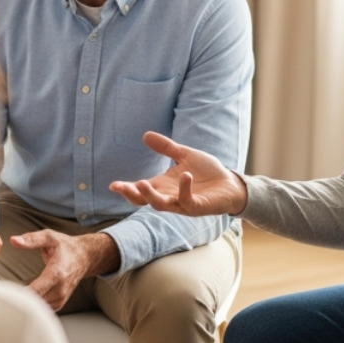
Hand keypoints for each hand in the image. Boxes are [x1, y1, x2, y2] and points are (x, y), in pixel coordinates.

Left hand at [10, 229, 117, 311]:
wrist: (84, 257)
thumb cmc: (66, 247)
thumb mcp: (49, 237)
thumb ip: (31, 239)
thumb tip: (14, 240)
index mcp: (57, 273)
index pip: (35, 291)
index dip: (19, 294)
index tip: (5, 293)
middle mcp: (60, 289)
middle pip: (35, 302)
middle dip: (18, 300)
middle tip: (2, 295)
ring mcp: (61, 298)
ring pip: (38, 309)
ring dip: (24, 305)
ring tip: (11, 297)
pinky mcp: (59, 303)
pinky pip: (43, 310)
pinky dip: (32, 307)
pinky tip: (24, 299)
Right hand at [108, 132, 246, 216]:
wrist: (231, 183)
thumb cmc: (207, 172)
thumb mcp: (184, 155)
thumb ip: (166, 148)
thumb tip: (145, 135)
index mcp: (164, 186)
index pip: (141, 191)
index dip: (127, 189)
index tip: (112, 185)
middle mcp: (170, 197)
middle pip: (146, 201)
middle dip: (133, 194)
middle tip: (120, 187)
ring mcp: (183, 204)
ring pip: (162, 205)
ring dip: (151, 195)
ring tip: (142, 182)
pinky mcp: (199, 207)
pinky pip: (188, 201)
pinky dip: (184, 189)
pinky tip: (185, 175)